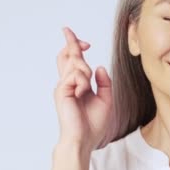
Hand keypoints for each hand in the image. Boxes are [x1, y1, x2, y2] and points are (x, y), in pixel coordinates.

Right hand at [54, 26, 112, 151]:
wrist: (84, 140)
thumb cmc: (93, 124)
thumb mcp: (106, 100)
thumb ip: (104, 83)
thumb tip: (99, 66)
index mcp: (77, 85)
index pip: (73, 62)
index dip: (77, 47)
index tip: (85, 42)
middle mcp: (68, 83)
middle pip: (66, 55)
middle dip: (70, 41)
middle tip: (67, 29)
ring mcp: (64, 86)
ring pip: (76, 63)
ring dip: (85, 70)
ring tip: (85, 89)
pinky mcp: (62, 91)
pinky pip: (76, 75)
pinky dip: (83, 81)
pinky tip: (82, 93)